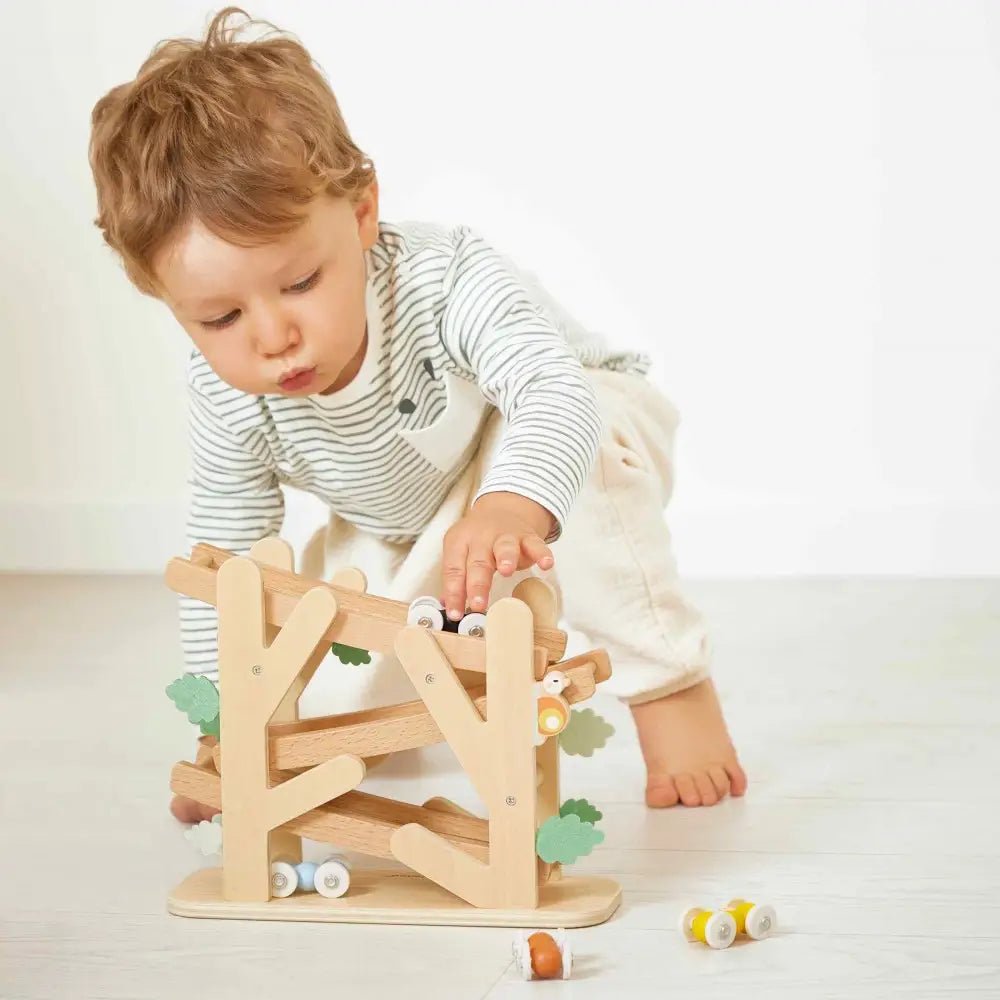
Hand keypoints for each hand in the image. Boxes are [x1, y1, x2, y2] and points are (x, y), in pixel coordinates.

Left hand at [441, 492, 555, 620]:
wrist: (502, 511)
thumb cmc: (478, 541)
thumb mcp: (460, 553)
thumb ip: (457, 579)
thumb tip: (450, 607)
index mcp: (459, 541)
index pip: (453, 569)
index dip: (454, 593)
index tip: (455, 613)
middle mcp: (481, 537)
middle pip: (478, 562)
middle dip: (477, 584)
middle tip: (478, 604)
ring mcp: (505, 536)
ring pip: (505, 548)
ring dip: (506, 559)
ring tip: (506, 571)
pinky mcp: (528, 537)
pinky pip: (536, 545)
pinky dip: (541, 554)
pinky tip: (546, 564)